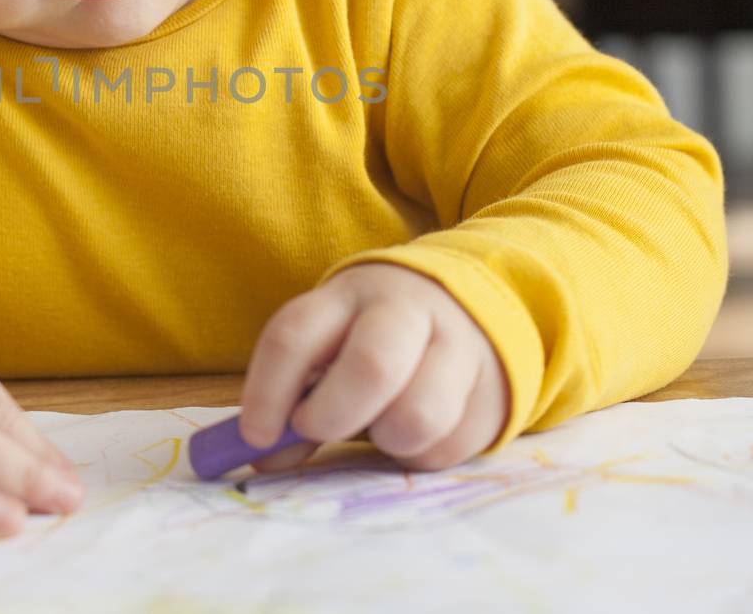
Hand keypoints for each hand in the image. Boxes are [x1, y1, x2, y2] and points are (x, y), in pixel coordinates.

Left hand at [237, 262, 510, 474]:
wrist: (471, 306)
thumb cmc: (376, 336)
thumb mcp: (330, 347)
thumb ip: (296, 400)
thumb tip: (264, 456)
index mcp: (348, 295)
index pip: (295, 335)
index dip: (267, 391)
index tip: (257, 435)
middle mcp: (407, 311)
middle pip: (372, 367)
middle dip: (334, 416)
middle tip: (319, 430)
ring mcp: (459, 346)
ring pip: (419, 416)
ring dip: (388, 441)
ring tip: (381, 427)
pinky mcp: (495, 389)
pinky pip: (450, 446)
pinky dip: (422, 453)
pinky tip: (417, 431)